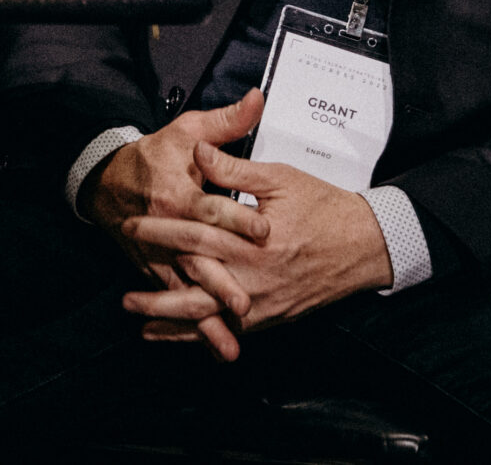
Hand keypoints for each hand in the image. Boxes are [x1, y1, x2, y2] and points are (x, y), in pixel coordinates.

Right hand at [85, 92, 273, 361]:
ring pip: (185, 289)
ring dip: (204, 317)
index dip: (237, 220)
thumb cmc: (154, 155)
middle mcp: (167, 228)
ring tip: (228, 343)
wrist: (108, 180)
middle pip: (197, 258)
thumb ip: (225, 122)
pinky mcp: (154, 270)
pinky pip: (174, 300)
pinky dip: (188, 326)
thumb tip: (255, 100)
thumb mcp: (186, 130)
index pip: (210, 208)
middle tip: (245, 304)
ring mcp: (159, 254)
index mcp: (177, 192)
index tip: (265, 231)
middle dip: (220, 284)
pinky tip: (209, 345)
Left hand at [122, 136, 392, 342]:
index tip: (134, 224)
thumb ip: (235, 169)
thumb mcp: (280, 178)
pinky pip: (231, 329)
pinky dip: (203, 334)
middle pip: (195, 282)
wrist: (367, 244)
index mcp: (254, 241)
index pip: (196, 235)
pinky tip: (179, 336)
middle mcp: (256, 278)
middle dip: (157, 285)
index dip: (161, 230)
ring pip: (210, 316)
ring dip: (172, 320)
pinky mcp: (273, 317)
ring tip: (139, 320)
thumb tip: (199, 154)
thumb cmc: (324, 206)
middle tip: (123, 290)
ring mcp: (265, 302)